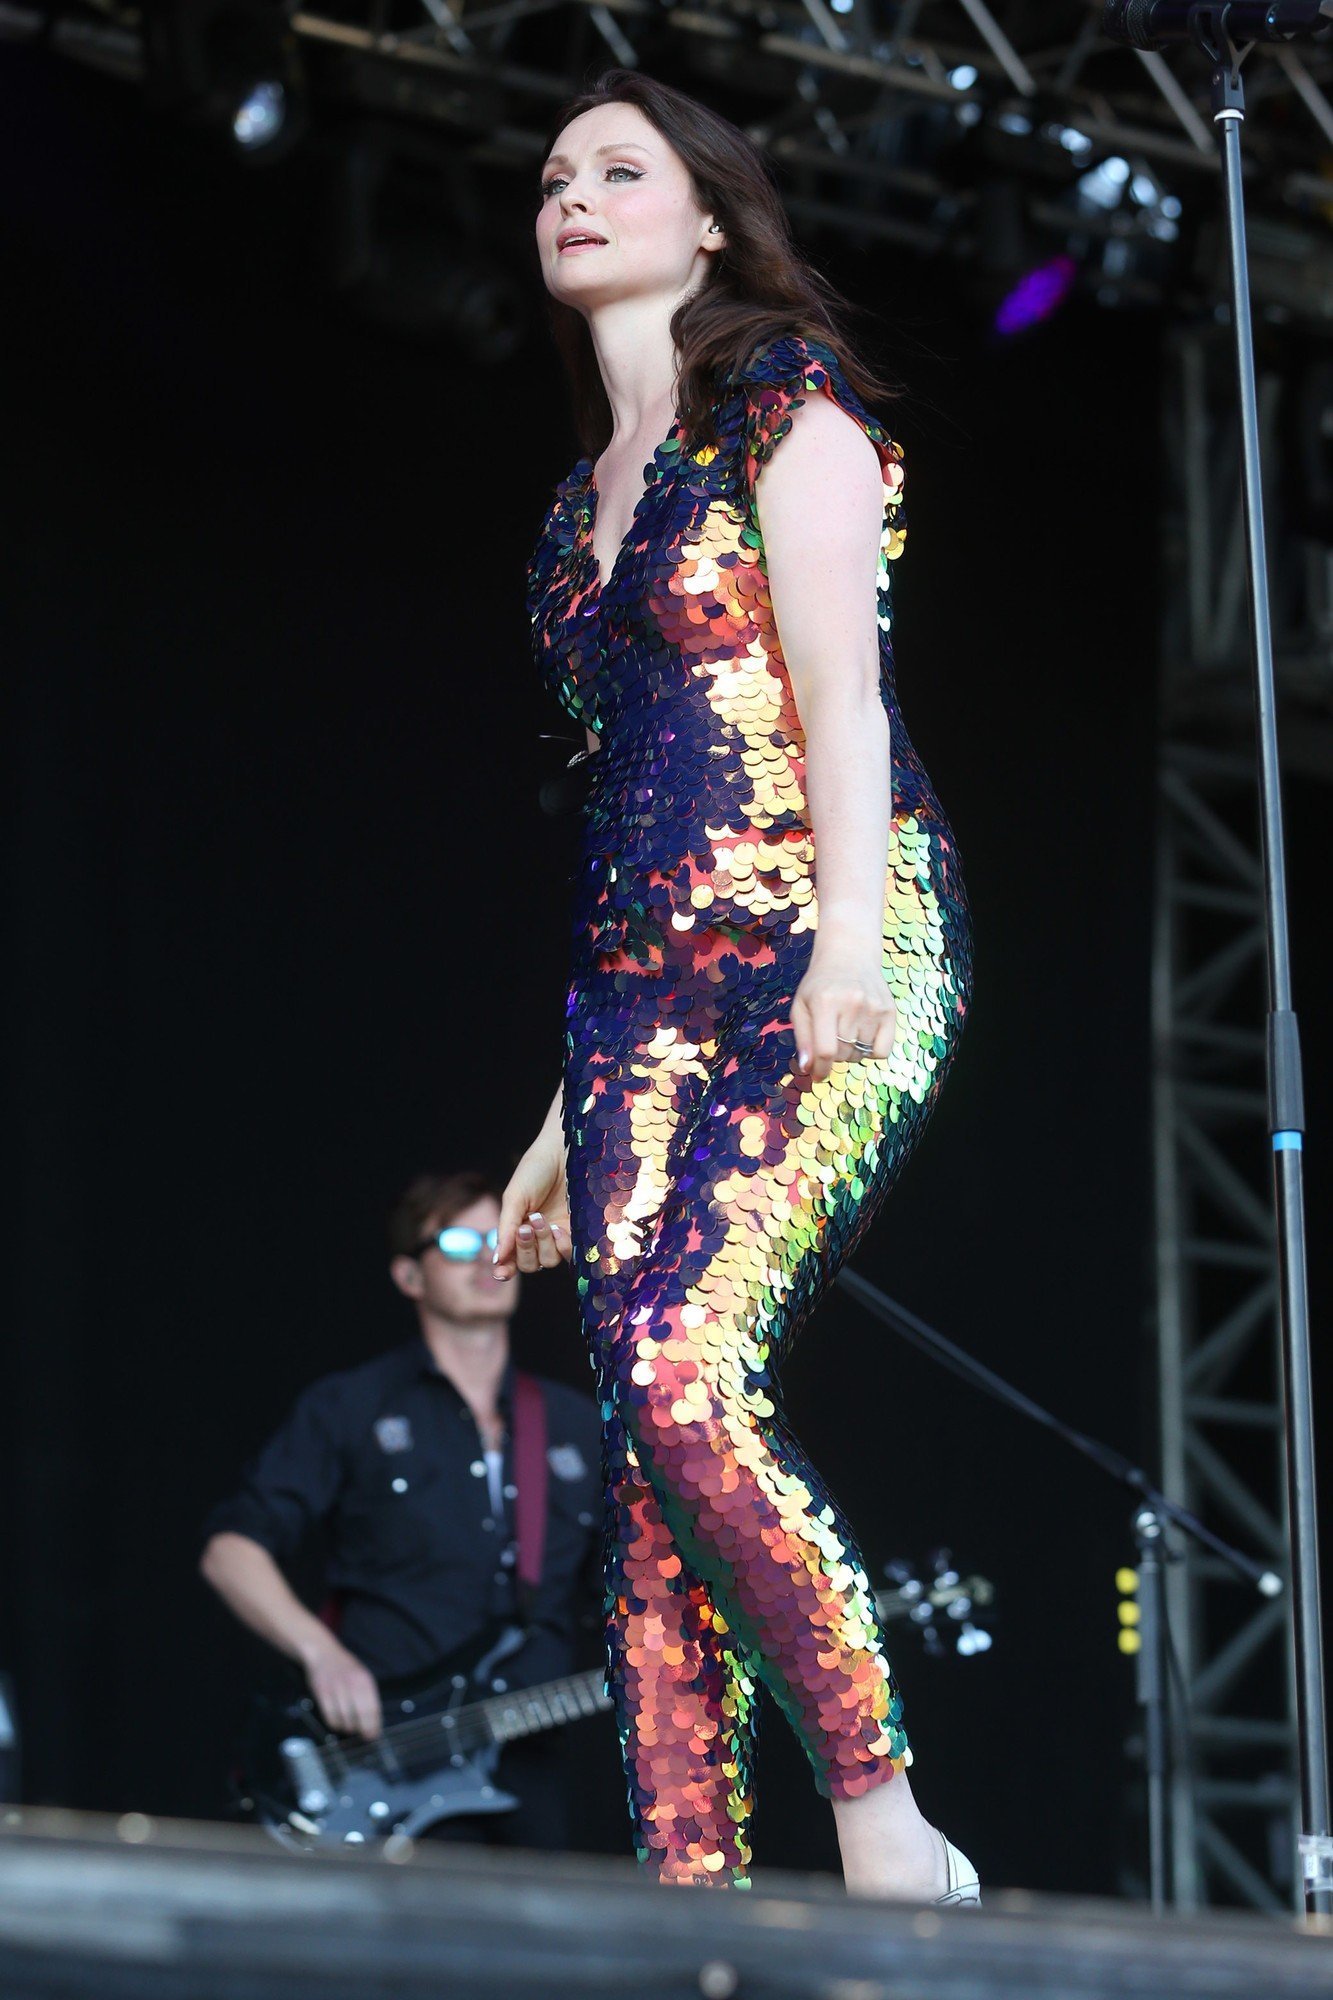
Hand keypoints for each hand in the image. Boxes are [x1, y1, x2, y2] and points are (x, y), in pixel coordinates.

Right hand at [303, 1636, 382, 1739]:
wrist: (323, 1653)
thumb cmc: (345, 1666)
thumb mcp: (362, 1675)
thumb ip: (368, 1695)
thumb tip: (374, 1720)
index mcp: (365, 1681)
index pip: (372, 1709)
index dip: (374, 1725)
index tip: (374, 1735)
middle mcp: (352, 1685)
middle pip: (359, 1717)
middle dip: (363, 1730)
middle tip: (364, 1736)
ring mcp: (336, 1690)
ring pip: (344, 1720)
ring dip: (348, 1728)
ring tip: (350, 1726)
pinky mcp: (322, 1694)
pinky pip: (330, 1718)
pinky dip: (335, 1724)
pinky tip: (338, 1721)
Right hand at [494, 1128, 572, 1278]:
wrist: (565, 1151)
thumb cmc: (536, 1170)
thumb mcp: (514, 1197)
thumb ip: (506, 1228)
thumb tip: (496, 1260)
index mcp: (519, 1228)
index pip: (511, 1259)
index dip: (505, 1270)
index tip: (502, 1273)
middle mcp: (539, 1237)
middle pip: (530, 1264)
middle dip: (524, 1250)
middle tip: (525, 1227)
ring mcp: (560, 1236)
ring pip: (549, 1261)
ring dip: (543, 1244)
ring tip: (541, 1219)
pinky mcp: (580, 1232)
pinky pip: (571, 1253)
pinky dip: (562, 1246)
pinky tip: (559, 1229)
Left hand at [792, 936, 895, 1084]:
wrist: (850, 955)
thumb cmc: (820, 984)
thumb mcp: (801, 1006)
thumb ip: (802, 1038)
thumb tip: (808, 1068)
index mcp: (825, 1002)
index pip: (826, 1050)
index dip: (820, 1070)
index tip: (817, 1075)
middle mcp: (852, 1004)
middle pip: (843, 1055)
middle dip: (833, 1057)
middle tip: (830, 1041)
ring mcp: (874, 1007)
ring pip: (861, 1055)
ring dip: (851, 1053)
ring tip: (846, 1031)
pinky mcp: (890, 1011)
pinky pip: (882, 1051)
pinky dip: (871, 1051)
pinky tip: (863, 1035)